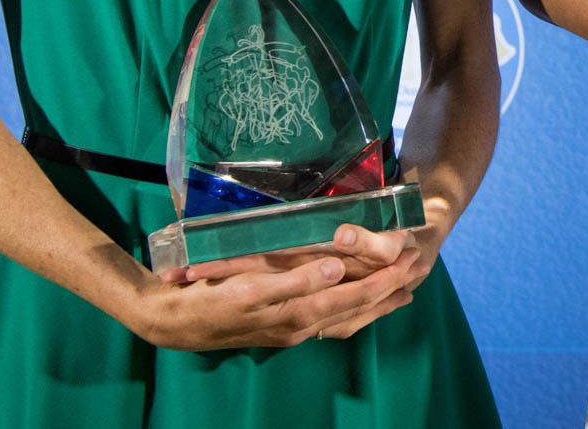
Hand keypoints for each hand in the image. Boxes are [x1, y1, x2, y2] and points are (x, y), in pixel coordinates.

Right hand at [131, 235, 424, 350]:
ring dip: (376, 301)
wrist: (168, 321)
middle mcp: (298, 326)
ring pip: (345, 316)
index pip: (352, 297)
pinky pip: (328, 320)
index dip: (384, 280)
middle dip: (389, 289)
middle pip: (355, 308)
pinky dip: (352, 310)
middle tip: (419, 268)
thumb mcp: (250, 287)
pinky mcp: (281, 324)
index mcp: (295, 314)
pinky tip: (361, 303)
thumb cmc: (205, 300)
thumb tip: (339, 270)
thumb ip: (297, 280)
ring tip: (406, 288)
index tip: (412, 261)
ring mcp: (290, 327)